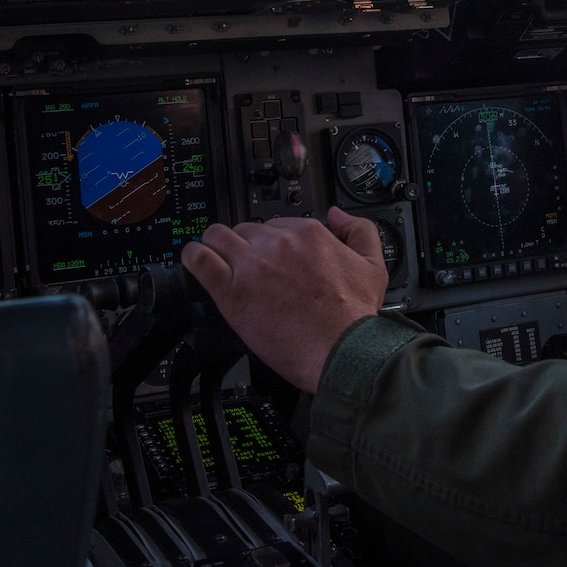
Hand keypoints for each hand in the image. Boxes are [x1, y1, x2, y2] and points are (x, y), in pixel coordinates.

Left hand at [181, 207, 388, 391]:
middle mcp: (278, 243)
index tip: (272, 257)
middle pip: (246, 229)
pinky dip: (193, 257)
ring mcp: (252, 265)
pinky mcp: (232, 290)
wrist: (342, 351)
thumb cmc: (354, 317)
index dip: (273, 241)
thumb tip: (338, 215)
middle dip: (245, 245)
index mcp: (309, 235)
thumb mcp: (373, 266)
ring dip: (215, 245)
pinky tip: (195, 262)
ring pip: (218, 236)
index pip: (278, 224)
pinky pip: (200, 259)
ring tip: (217, 259)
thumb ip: (358, 231)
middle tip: (248, 266)